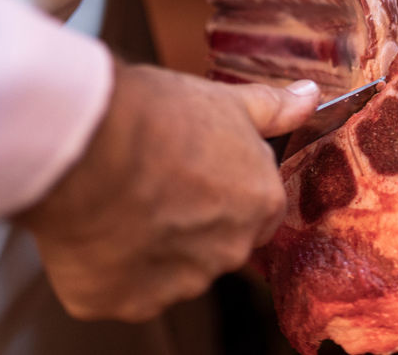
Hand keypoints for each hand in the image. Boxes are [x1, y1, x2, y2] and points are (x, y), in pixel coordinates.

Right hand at [13, 58, 319, 321]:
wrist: (88, 148)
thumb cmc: (157, 119)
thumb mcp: (225, 101)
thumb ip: (272, 109)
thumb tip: (309, 96)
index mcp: (260, 205)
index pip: (256, 209)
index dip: (222, 186)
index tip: (192, 168)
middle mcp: (227, 253)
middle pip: (214, 243)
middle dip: (188, 219)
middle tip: (151, 181)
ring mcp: (176, 284)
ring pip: (167, 271)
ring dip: (148, 244)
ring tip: (117, 199)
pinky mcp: (124, 302)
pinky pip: (120, 289)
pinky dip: (107, 266)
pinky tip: (93, 226)